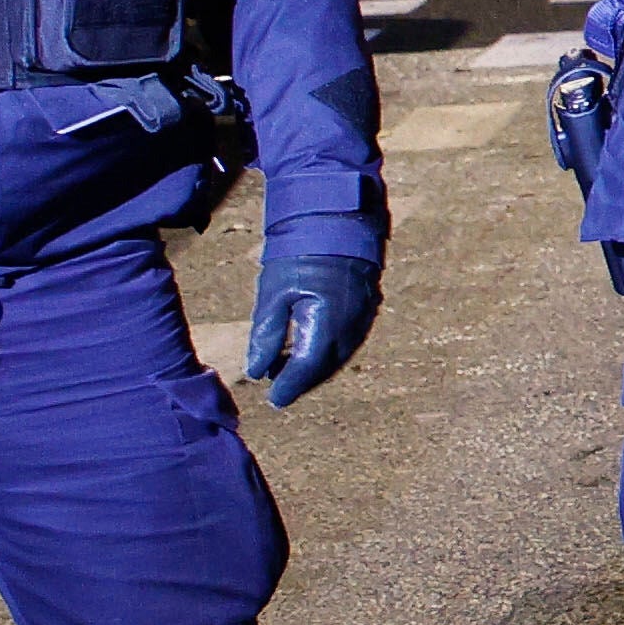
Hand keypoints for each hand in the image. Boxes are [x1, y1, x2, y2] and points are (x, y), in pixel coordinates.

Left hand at [238, 243, 379, 409]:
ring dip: (315, 369)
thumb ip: (266, 335)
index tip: (273, 400)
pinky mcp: (367, 312)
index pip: (305, 369)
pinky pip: (347, 344)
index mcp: (325, 325)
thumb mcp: (273, 294)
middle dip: (301, 381)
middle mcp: (349, 329)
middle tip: (277, 386)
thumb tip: (257, 371)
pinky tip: (310, 350)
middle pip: (323, 368)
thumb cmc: (300, 256)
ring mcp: (362, 321)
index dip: (288, 387)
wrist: (339, 224)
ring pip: (338, 358)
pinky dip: (328, 354)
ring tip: (289, 369)